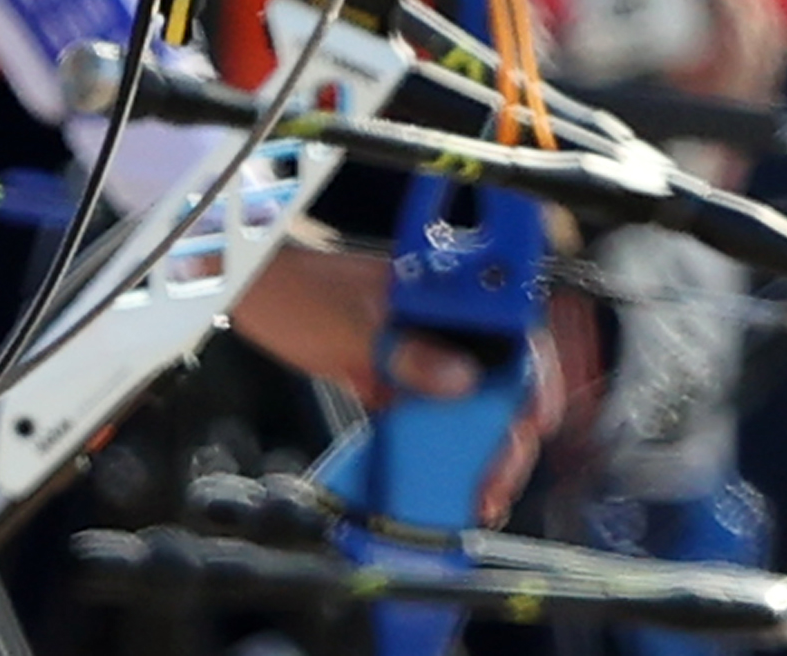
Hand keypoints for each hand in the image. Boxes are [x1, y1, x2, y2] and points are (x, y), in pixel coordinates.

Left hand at [231, 239, 565, 520]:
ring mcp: (420, 355)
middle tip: (494, 481)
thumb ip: (409, 353)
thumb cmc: (299, 290)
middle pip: (497, 383)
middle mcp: (442, 326)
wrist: (252, 292)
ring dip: (478, 453)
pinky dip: (439, 453)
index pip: (514, 333)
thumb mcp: (356, 324)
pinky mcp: (396, 381)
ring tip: (480, 496)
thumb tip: (462, 380)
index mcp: (445, 296)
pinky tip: (445, 484)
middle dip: (505, 436)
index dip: (534, 379)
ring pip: (468, 409)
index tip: (532, 423)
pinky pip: (430, 421)